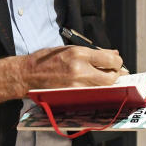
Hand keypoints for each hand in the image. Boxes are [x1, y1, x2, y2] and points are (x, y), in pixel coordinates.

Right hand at [0, 45, 122, 102]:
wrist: (27, 74)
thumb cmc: (48, 59)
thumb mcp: (69, 48)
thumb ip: (92, 52)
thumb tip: (113, 54)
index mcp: (79, 54)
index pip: (110, 60)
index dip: (117, 62)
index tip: (117, 62)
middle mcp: (80, 70)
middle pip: (111, 77)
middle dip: (116, 75)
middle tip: (114, 72)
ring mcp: (76, 86)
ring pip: (103, 88)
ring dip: (107, 84)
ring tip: (104, 79)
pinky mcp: (72, 96)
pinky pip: (93, 95)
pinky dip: (97, 91)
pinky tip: (94, 87)